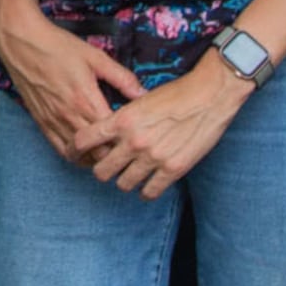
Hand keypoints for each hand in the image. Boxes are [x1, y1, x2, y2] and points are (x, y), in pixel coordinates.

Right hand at [0, 2, 140, 162]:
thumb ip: (122, 78)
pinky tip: (84, 151)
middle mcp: (69, 116)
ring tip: (107, 152)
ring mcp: (53, 121)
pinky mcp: (41, 122)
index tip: (135, 136)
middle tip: (125, 146)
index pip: (112, 134)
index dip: (126, 139)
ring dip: (94, 157)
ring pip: (78, 155)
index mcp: (86, 100)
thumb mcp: (96, 57)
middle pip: (97, 151)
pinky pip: (59, 149)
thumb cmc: (58, 47)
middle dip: (113, 153)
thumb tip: (143, 94)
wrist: (22, 43)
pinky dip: (74, 155)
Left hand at [87, 61, 245, 198]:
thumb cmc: (176, 93)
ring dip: (125, 181)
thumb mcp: (140, 99)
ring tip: (131, 174)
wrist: (210, 94)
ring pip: (123, 184)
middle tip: (110, 167)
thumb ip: (122, 119)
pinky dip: (146, 191)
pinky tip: (149, 184)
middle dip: (102, 170)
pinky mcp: (173, 169)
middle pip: (101, 171)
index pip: (83, 141)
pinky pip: (149, 192)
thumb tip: (107, 134)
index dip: (75, 151)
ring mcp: (153, 157)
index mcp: (122, 120)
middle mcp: (134, 141)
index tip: (77, 156)